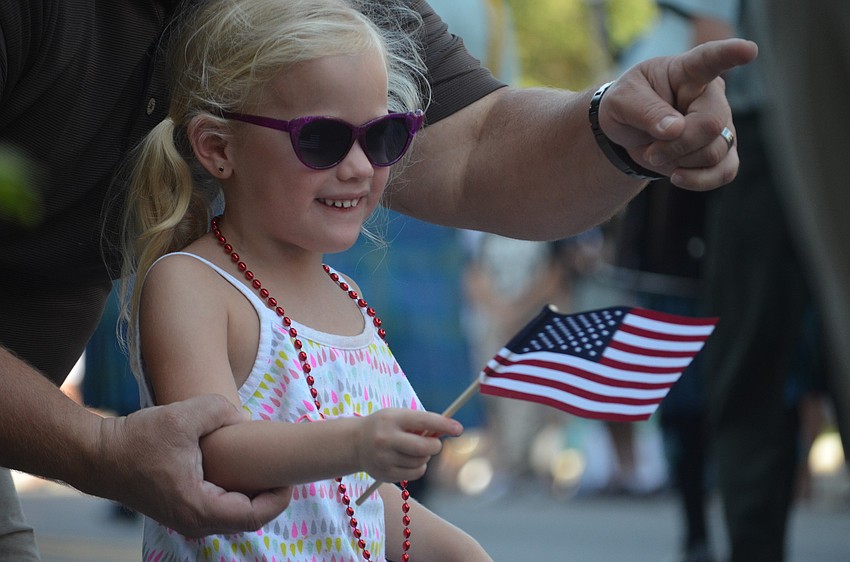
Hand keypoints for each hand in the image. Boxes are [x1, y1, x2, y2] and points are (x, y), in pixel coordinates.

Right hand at [97, 394, 290, 536]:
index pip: (254, 517)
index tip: (292, 475)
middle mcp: (194, 522)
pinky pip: (220, 507)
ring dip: (254, 494)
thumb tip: (244, 419)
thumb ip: (220, 411)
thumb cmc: (136, 440)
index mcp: (199, 509)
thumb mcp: (183, 417)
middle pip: (248, 519)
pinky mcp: (182, 508)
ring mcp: (187, 518)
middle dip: (271, 496)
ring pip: (234, 514)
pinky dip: (237, 492)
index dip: (280, 498)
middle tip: (286, 469)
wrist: (97, 454)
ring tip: (269, 467)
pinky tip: (244, 469)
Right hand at [355, 409, 461, 482]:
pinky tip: (409, 460)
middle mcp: (386, 439)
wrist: (355, 443)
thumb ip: (420, 422)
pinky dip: (419, 468)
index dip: (444, 425)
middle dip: (435, 446)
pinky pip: (415, 474)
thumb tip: (448, 429)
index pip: (424, 421)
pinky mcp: (386, 474)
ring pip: (421, 462)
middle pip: (424, 447)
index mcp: (392, 419)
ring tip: (414, 450)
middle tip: (434, 443)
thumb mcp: (398, 416)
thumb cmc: (385, 426)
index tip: (458, 429)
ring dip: (425, 457)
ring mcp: (385, 459)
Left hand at [599, 38, 757, 188]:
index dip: (729, 54)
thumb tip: (675, 129)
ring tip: (658, 153)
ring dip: (679, 162)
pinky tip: (677, 177)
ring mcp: (722, 123)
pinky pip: (725, 171)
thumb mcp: (620, 102)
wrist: (628, 134)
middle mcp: (710, 95)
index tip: (748, 50)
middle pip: (711, 124)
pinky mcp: (723, 151)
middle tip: (651, 150)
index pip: (709, 60)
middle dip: (677, 145)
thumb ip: (645, 111)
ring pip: (714, 152)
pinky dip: (699, 180)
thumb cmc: (627, 106)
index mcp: (685, 72)